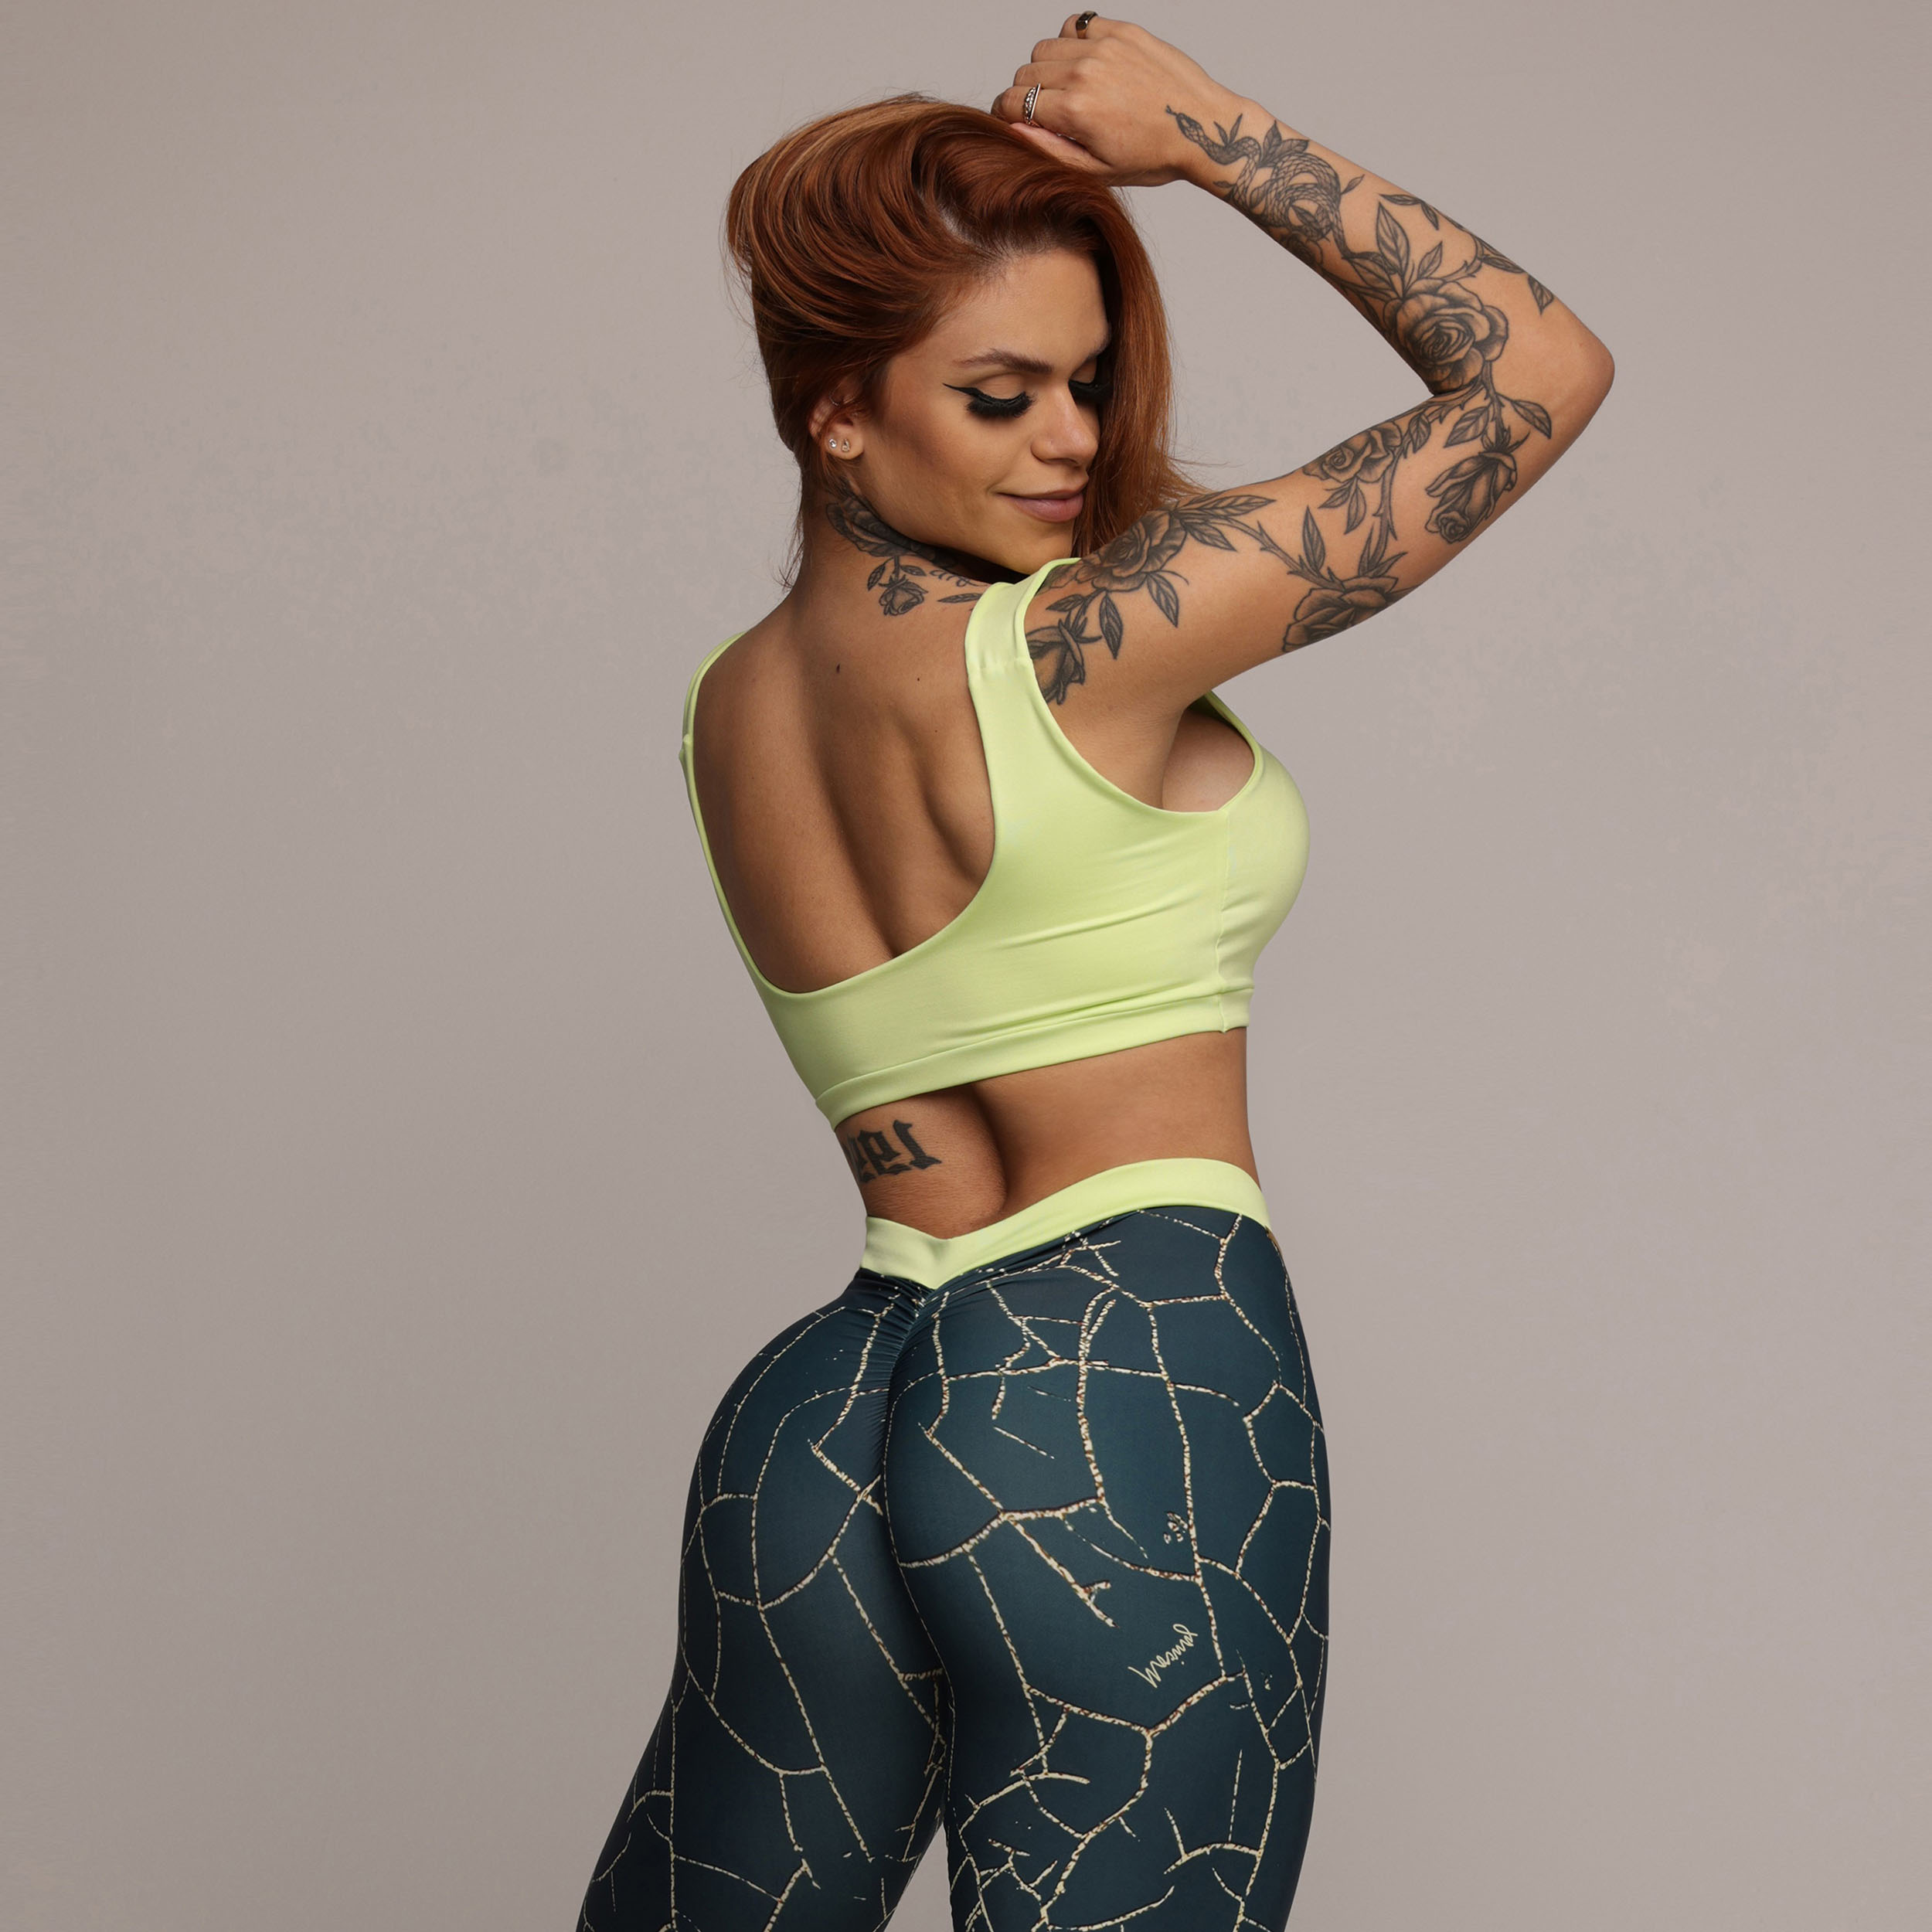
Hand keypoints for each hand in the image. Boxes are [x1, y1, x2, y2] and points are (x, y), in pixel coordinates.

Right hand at [990, 16, 1245, 186]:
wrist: (1201, 127)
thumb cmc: (1153, 156)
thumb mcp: (1097, 170)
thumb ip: (1050, 149)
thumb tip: (1013, 127)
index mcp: (1075, 111)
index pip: (1011, 102)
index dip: (1006, 115)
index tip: (1017, 123)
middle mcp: (1084, 72)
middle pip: (1025, 73)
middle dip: (1026, 94)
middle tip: (1048, 112)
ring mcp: (1103, 46)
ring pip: (1044, 47)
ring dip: (1047, 67)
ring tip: (1069, 88)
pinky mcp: (1121, 30)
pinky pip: (1074, 25)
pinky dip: (1071, 42)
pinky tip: (1087, 63)